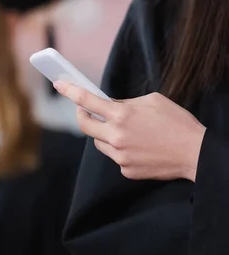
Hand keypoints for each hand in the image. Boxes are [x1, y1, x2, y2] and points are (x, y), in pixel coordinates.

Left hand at [54, 81, 206, 181]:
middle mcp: (116, 136)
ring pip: (98, 143)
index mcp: (122, 115)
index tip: (59, 84)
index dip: (70, 91)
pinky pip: (114, 156)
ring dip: (103, 134)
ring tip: (124, 131)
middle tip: (85, 111)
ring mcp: (119, 155)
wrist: (195, 153)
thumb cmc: (177, 123)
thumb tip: (109, 105)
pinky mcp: (125, 169)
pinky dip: (119, 149)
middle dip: (82, 116)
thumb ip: (126, 103)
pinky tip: (138, 147)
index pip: (87, 101)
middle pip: (85, 126)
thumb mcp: (153, 101)